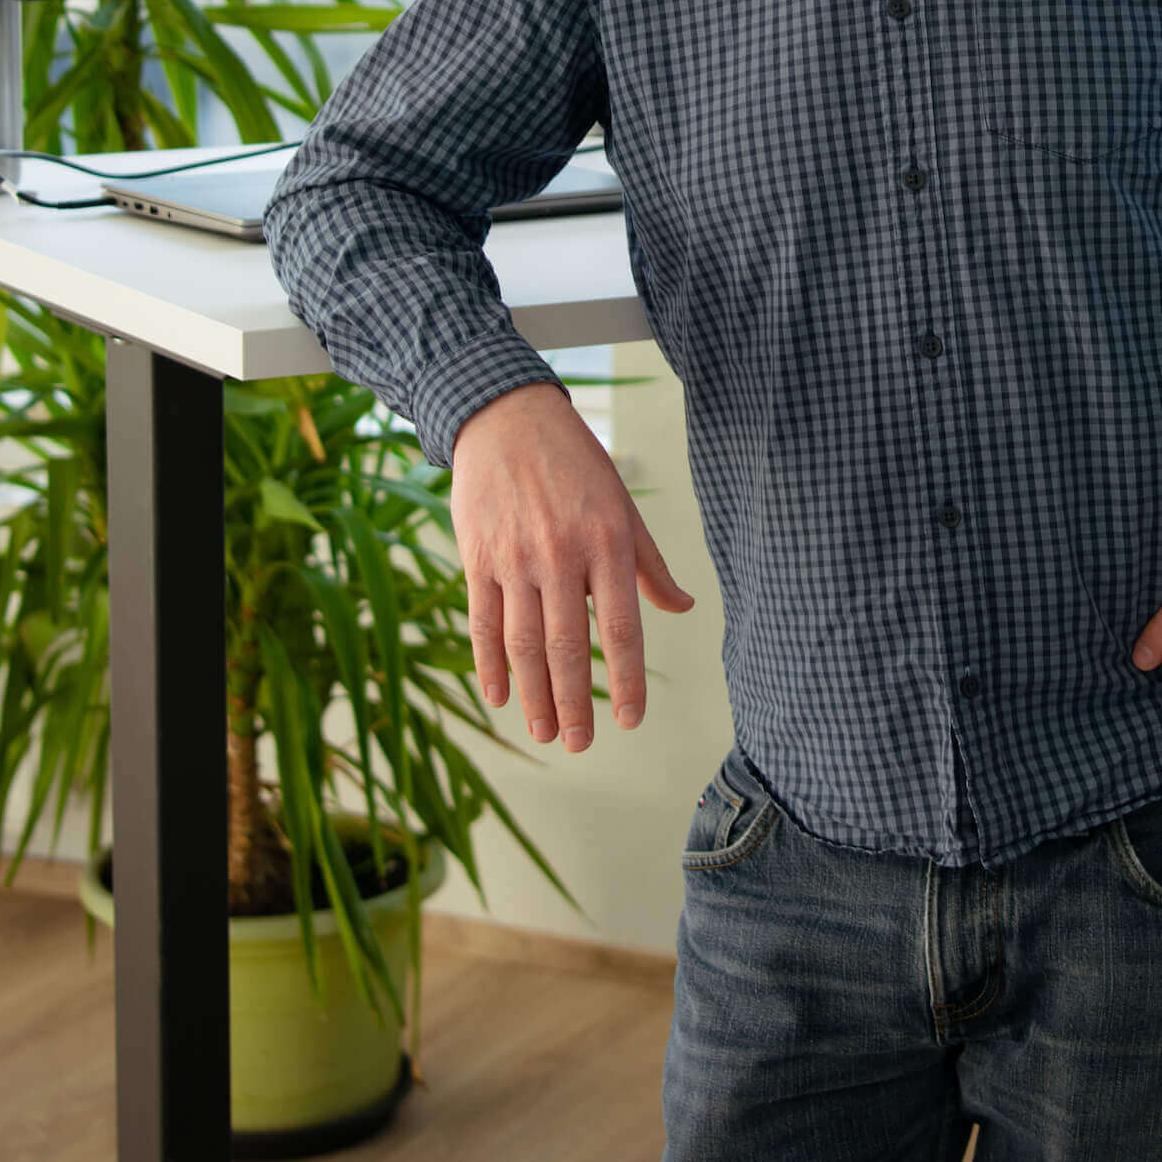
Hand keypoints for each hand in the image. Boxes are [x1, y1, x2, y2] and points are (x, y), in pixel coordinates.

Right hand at [449, 381, 693, 752]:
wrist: (506, 417)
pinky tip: (499, 696)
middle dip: (575, 702)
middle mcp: (561, 554)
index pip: (621, 626)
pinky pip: (483, 621)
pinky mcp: (478, 557)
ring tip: (545, 733)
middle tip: (581, 744)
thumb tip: (682, 607)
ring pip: (524, 643)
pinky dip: (490, 664)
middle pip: (568, 646)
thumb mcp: (621, 504)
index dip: (626, 679)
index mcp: (607, 542)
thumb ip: (648, 563)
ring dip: (534, 695)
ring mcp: (515, 558)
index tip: (630, 721)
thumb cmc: (575, 463)